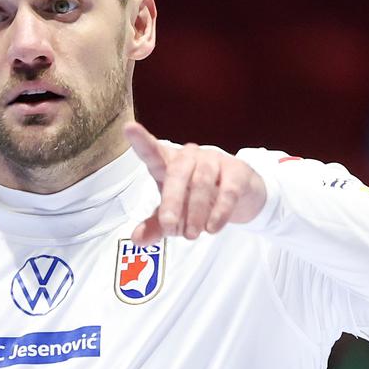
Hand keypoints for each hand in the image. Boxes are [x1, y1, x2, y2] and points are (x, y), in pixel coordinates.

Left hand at [124, 121, 266, 245]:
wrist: (240, 196)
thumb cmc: (197, 200)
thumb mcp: (174, 215)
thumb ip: (155, 226)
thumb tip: (137, 240)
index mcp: (168, 163)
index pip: (152, 151)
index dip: (142, 141)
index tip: (128, 128)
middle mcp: (189, 157)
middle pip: (176, 173)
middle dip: (171, 202)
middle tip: (169, 228)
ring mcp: (214, 160)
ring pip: (201, 182)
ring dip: (195, 211)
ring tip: (191, 235)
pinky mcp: (237, 171)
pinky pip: (228, 190)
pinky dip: (219, 212)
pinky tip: (212, 228)